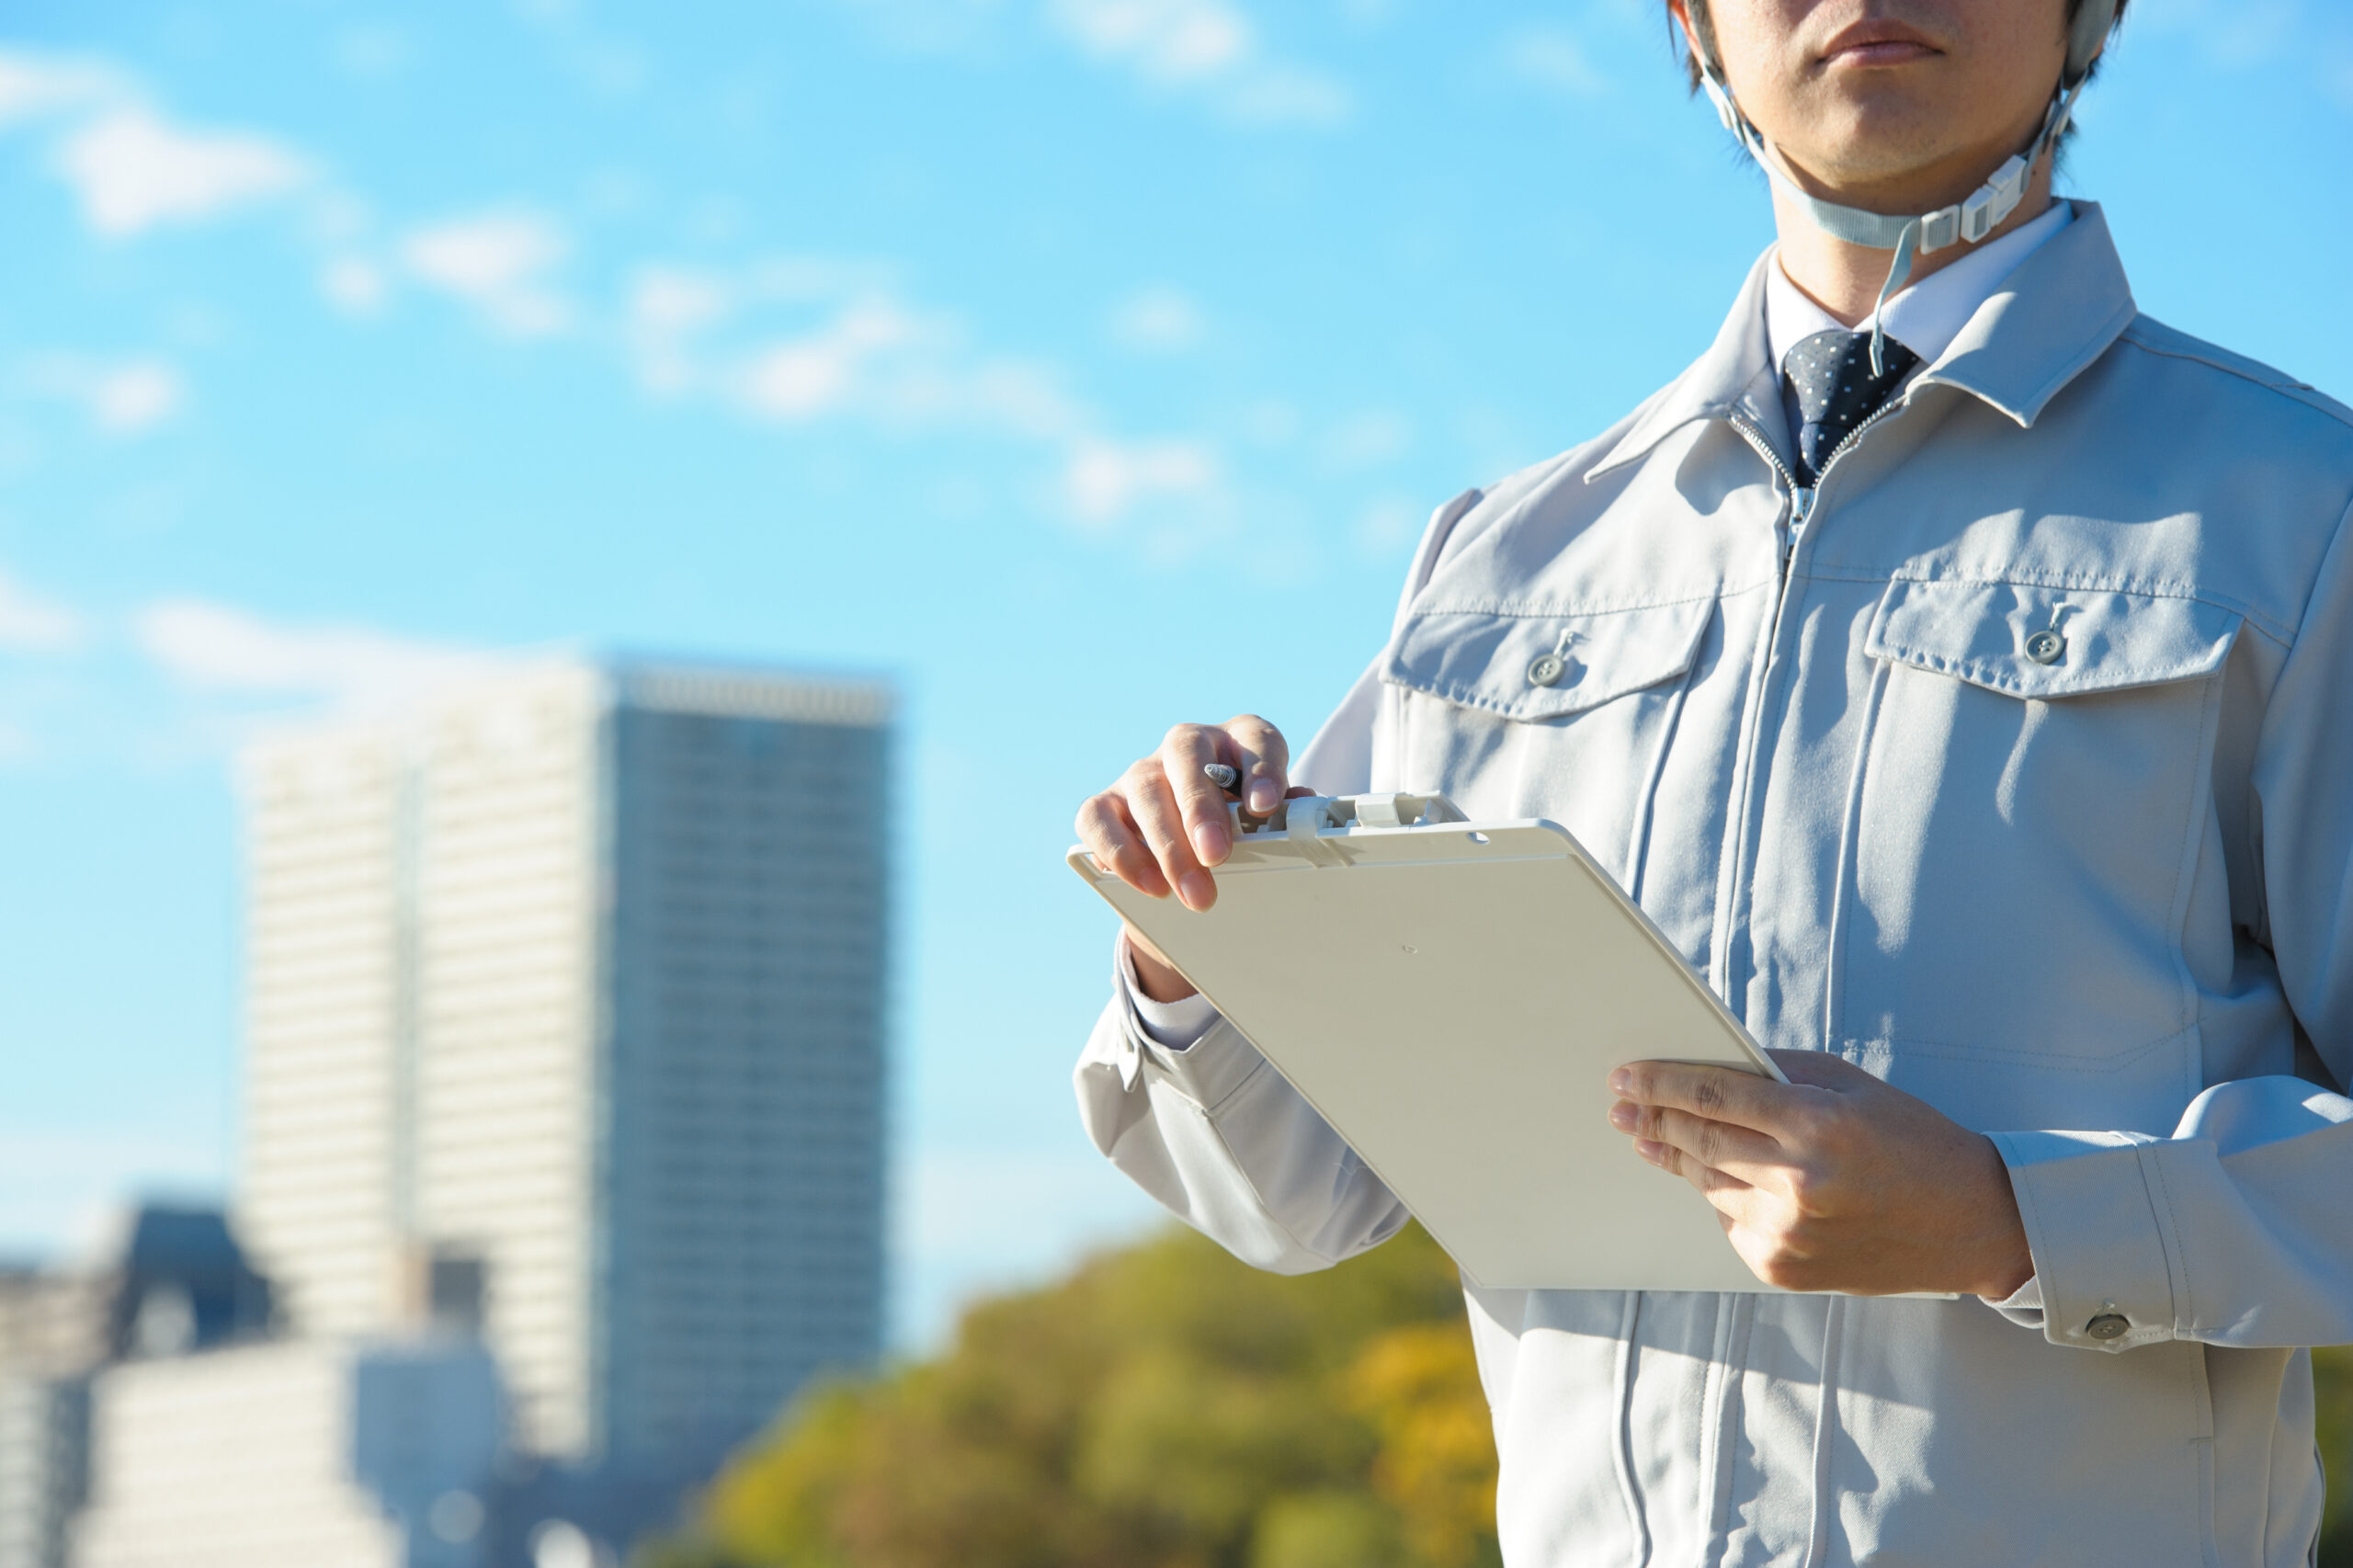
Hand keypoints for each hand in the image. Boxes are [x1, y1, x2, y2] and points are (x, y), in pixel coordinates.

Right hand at [1075, 716, 1305, 1002]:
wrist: (1193, 848)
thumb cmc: (1240, 827)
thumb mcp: (1269, 820)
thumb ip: (1287, 815)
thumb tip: (1302, 811)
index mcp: (1238, 741)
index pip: (1254, 738)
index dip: (1261, 769)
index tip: (1266, 805)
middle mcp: (1186, 745)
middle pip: (1186, 754)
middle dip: (1200, 808)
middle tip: (1216, 856)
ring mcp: (1142, 771)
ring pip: (1144, 789)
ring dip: (1168, 845)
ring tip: (1194, 893)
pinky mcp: (1105, 803)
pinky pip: (1097, 818)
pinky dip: (1120, 853)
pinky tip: (1151, 885)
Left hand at [1605, 1050, 2034, 1298]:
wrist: (1971, 1224)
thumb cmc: (1911, 1140)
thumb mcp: (1851, 1087)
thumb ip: (1778, 1074)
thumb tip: (1706, 1063)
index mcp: (1817, 1125)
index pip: (1712, 1096)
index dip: (1660, 1083)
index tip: (1626, 1076)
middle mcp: (1798, 1182)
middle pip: (1698, 1142)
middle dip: (1652, 1120)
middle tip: (1621, 1106)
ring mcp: (1789, 1233)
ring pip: (1707, 1184)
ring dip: (1676, 1158)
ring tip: (1649, 1138)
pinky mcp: (1784, 1268)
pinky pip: (1730, 1222)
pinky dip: (1722, 1197)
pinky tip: (1720, 1179)